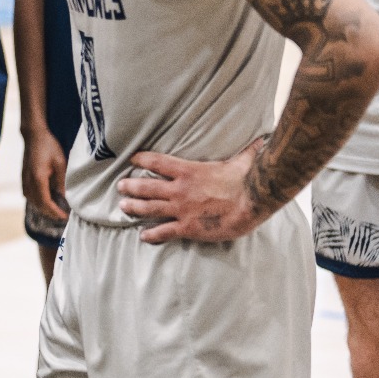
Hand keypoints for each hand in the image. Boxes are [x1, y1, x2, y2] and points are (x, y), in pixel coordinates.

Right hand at [21, 125, 70, 230]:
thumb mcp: (60, 163)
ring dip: (42, 208)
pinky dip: (36, 201)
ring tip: (54, 210)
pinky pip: (28, 194)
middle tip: (61, 216)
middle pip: (37, 204)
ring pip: (31, 200)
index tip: (64, 216)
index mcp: (38, 178)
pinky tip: (44, 200)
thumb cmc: (48, 146)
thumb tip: (65, 197)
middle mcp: (28, 181)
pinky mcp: (23, 177)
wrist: (34, 135)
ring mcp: (24, 180)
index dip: (54, 211)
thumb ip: (61, 182)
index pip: (45, 202)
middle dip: (49, 212)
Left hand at [118, 140, 269, 243]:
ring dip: (134, 207)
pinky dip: (152, 234)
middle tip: (120, 186)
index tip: (132, 159)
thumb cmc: (247, 179)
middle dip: (131, 186)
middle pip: (147, 187)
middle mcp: (179, 190)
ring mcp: (181, 209)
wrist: (253, 202)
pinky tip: (143, 236)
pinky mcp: (187, 227)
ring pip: (149, 208)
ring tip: (122, 206)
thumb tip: (259, 141)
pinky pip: (164, 231)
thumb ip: (245, 150)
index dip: (142, 159)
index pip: (158, 162)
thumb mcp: (242, 159)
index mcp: (188, 171)